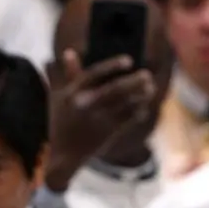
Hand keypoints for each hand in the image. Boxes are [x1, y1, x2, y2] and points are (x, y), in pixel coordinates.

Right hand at [46, 49, 155, 191]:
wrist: (61, 155)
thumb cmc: (60, 122)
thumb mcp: (58, 96)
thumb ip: (65, 73)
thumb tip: (69, 52)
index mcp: (73, 93)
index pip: (94, 74)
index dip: (112, 65)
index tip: (129, 61)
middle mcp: (86, 105)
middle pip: (115, 89)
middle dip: (134, 81)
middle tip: (147, 74)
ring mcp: (98, 120)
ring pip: (125, 104)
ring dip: (140, 95)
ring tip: (150, 88)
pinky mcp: (108, 133)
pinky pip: (128, 120)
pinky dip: (137, 112)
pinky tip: (143, 107)